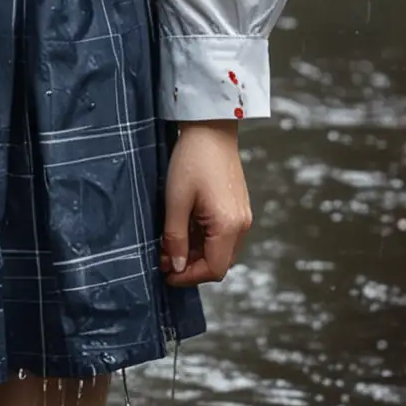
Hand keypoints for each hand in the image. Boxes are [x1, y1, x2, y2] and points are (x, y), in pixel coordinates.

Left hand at [159, 121, 251, 286]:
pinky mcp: (238, 208)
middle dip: (189, 264)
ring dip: (195, 251)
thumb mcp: (176, 201)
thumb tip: (176, 267)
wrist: (211, 129)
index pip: (214, 269)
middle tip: (162, 256)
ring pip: (219, 249)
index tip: (166, 273)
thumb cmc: (191, 161)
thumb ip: (176, 238)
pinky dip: (202, 238)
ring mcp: (242, 216)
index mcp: (228, 226)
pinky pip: (221, 234)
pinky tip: (183, 226)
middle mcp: (241, 225)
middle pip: (218, 262)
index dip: (188, 276)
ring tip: (169, 240)